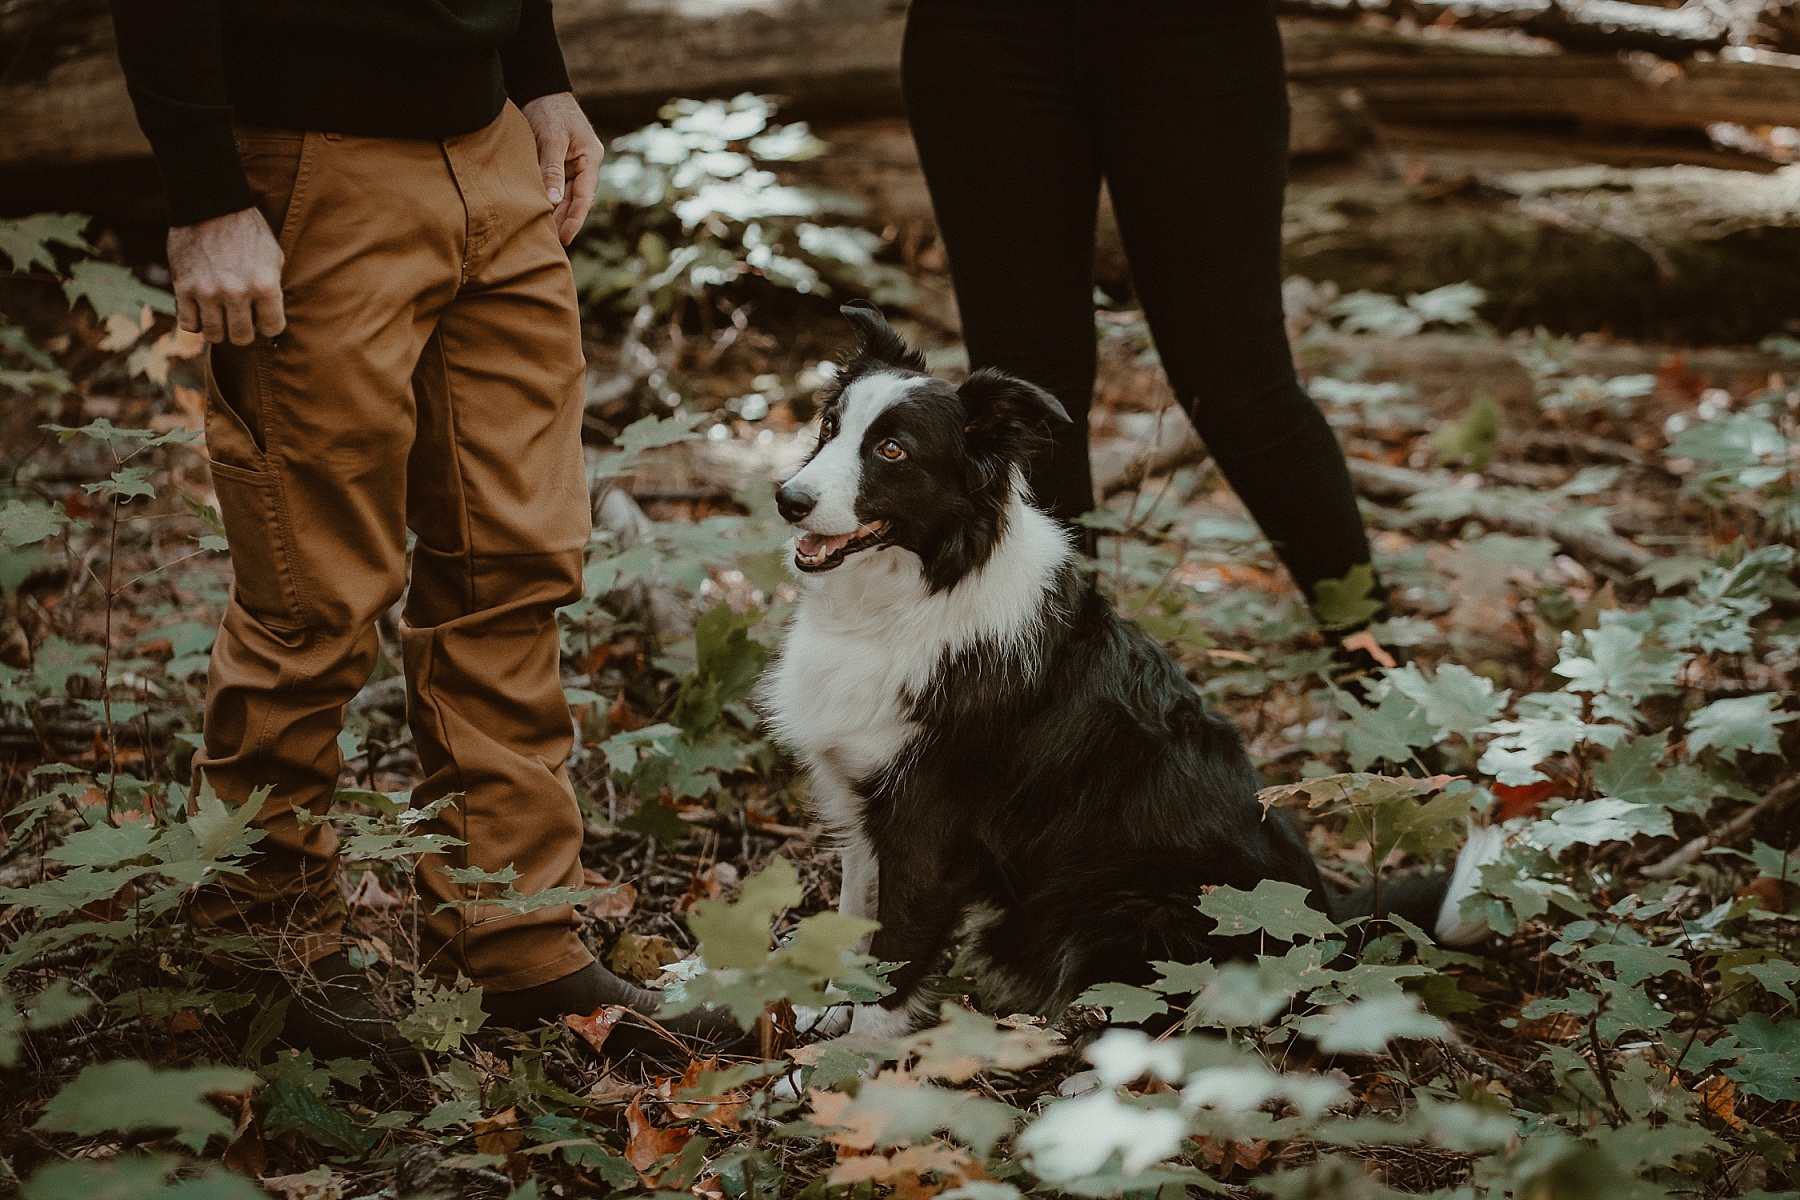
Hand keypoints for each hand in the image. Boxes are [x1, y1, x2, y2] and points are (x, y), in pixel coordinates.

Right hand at [166, 208, 285, 344]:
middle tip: (240, 318)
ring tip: (220, 315)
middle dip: (243, 331)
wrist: (210, 204)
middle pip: (241, 338)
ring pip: (214, 335)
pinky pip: (188, 324)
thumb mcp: (273, 257)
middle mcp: (237, 293)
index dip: (268, 325)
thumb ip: (272, 289)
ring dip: (218, 328)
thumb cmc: (247, 230)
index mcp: (265, 286)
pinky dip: (196, 322)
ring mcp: (207, 292)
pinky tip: (201, 310)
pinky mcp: (183, 287)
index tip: (262, 317)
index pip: (271, 329)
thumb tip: (270, 316)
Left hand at [521, 92, 602, 244]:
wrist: (541, 88)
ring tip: (541, 233)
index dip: (575, 220)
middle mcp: (583, 166)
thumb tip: (553, 201)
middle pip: (575, 201)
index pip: (585, 197)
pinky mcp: (556, 163)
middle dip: (563, 221)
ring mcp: (570, 165)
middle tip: (549, 243)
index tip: (564, 238)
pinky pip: (553, 186)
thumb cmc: (550, 110)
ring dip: (554, 213)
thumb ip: (552, 169)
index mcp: (590, 160)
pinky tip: (535, 213)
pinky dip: (546, 200)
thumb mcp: (552, 138)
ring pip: (563, 196)